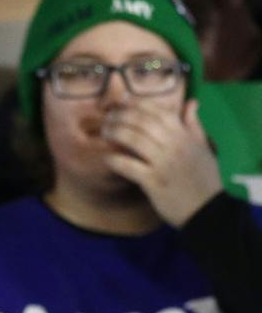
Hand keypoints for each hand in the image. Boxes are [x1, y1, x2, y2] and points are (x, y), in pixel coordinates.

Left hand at [101, 99, 222, 226]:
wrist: (208, 209)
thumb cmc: (204, 178)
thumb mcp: (203, 147)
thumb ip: (194, 125)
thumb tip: (191, 103)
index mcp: (186, 135)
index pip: (159, 112)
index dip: (137, 105)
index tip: (122, 103)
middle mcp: (175, 145)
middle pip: (143, 122)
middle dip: (121, 116)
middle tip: (107, 118)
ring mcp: (163, 163)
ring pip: (134, 139)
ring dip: (115, 133)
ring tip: (104, 133)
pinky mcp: (153, 182)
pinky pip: (129, 166)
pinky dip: (115, 160)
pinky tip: (106, 158)